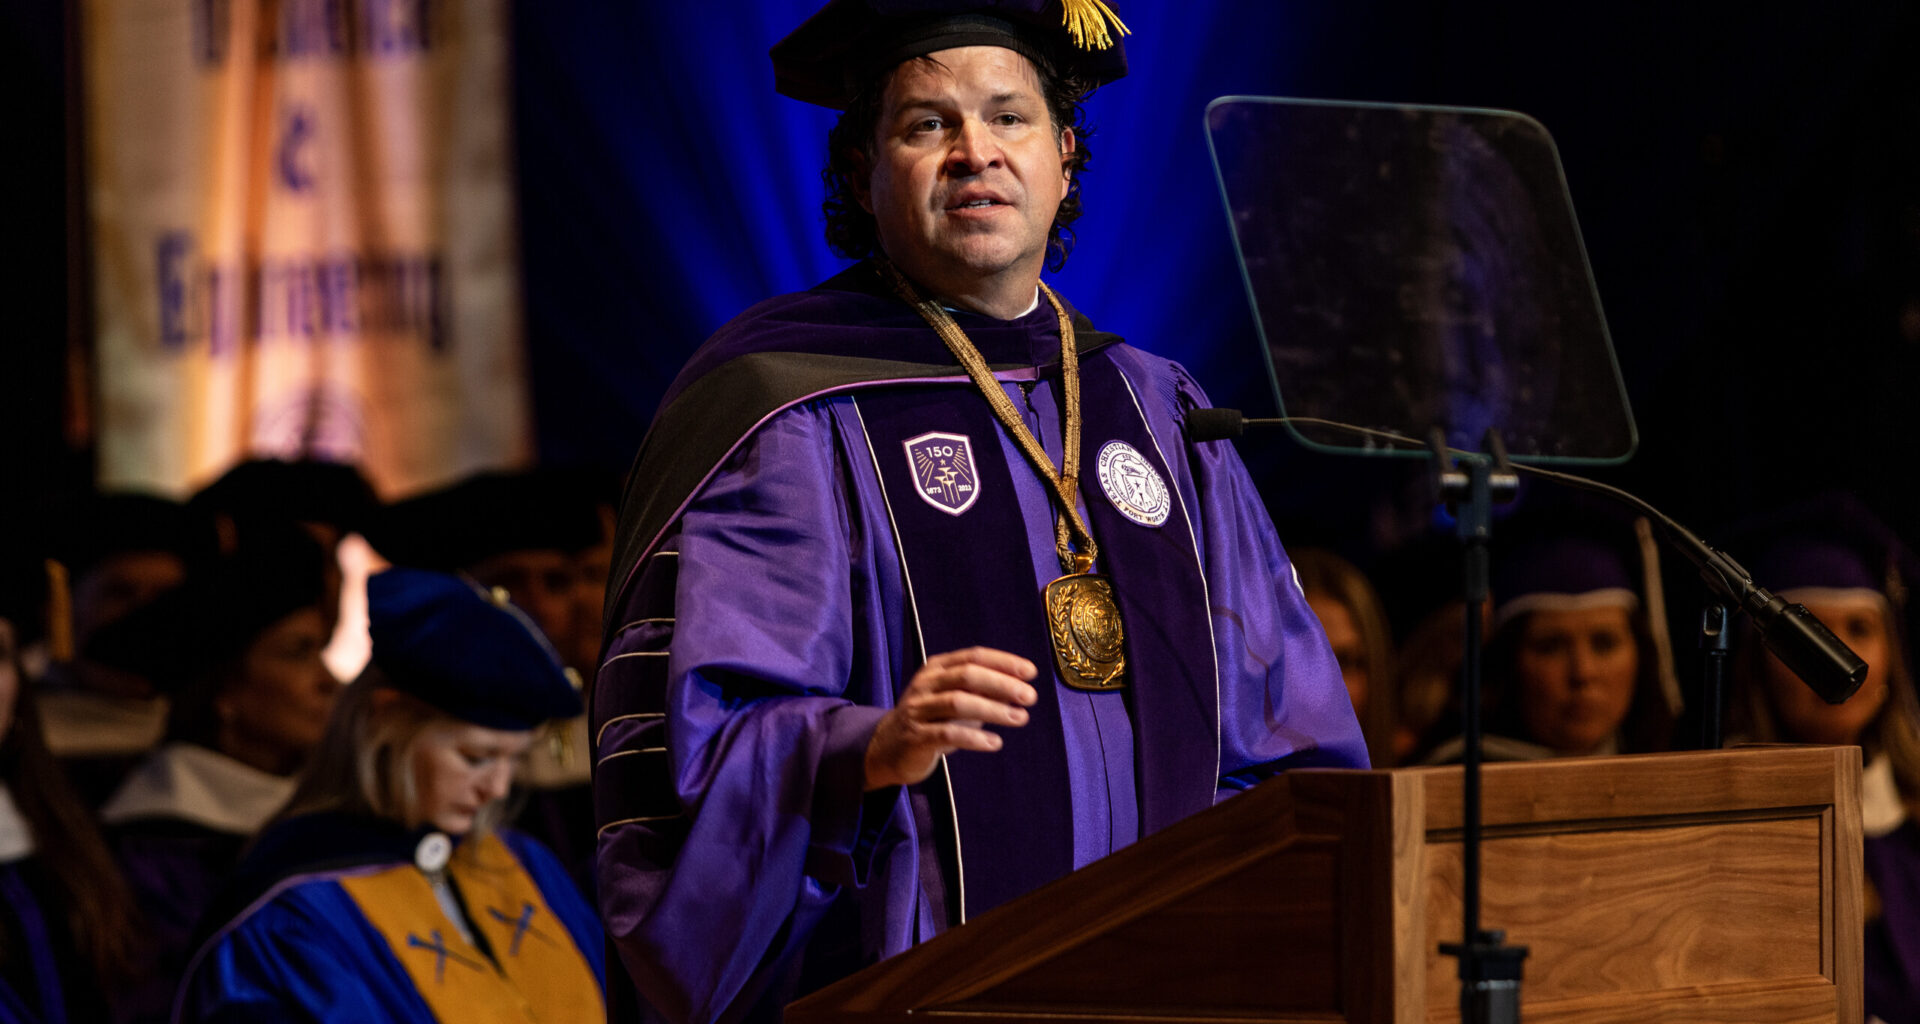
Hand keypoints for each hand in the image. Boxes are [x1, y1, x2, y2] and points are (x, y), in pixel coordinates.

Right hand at [863, 647, 1038, 789]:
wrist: (887, 749)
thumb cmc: (931, 720)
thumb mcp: (955, 700)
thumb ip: (982, 692)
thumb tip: (1020, 688)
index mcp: (937, 668)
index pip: (973, 656)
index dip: (1003, 662)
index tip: (1031, 672)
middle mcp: (926, 684)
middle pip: (967, 675)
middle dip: (1002, 684)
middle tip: (1030, 697)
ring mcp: (918, 709)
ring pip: (958, 702)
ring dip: (993, 710)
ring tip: (1020, 718)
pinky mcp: (915, 736)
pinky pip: (948, 733)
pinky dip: (975, 737)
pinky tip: (995, 743)